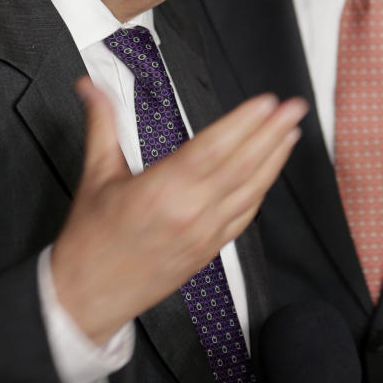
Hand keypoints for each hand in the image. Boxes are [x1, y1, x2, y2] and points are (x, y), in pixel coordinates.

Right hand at [49, 77, 305, 343]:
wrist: (88, 297)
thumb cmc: (90, 238)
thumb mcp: (95, 175)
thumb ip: (101, 123)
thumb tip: (90, 85)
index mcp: (161, 190)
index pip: (213, 148)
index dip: (243, 123)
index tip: (266, 102)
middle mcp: (190, 212)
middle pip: (241, 166)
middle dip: (271, 133)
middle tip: (294, 107)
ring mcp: (205, 234)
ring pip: (250, 191)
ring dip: (274, 159)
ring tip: (292, 131)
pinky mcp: (209, 250)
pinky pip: (244, 215)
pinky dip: (261, 189)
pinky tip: (271, 170)